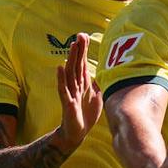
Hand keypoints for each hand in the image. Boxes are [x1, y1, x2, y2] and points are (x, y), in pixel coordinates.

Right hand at [54, 33, 101, 149]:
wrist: (77, 132)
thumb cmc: (86, 113)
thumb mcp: (97, 96)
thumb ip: (99, 83)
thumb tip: (107, 72)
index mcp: (83, 83)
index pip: (82, 63)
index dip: (83, 50)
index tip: (84, 35)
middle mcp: (75, 85)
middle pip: (76, 64)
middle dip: (78, 50)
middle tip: (79, 35)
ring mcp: (70, 92)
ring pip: (70, 73)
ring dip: (71, 59)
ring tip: (72, 46)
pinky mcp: (67, 102)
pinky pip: (63, 89)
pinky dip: (61, 78)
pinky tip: (60, 67)